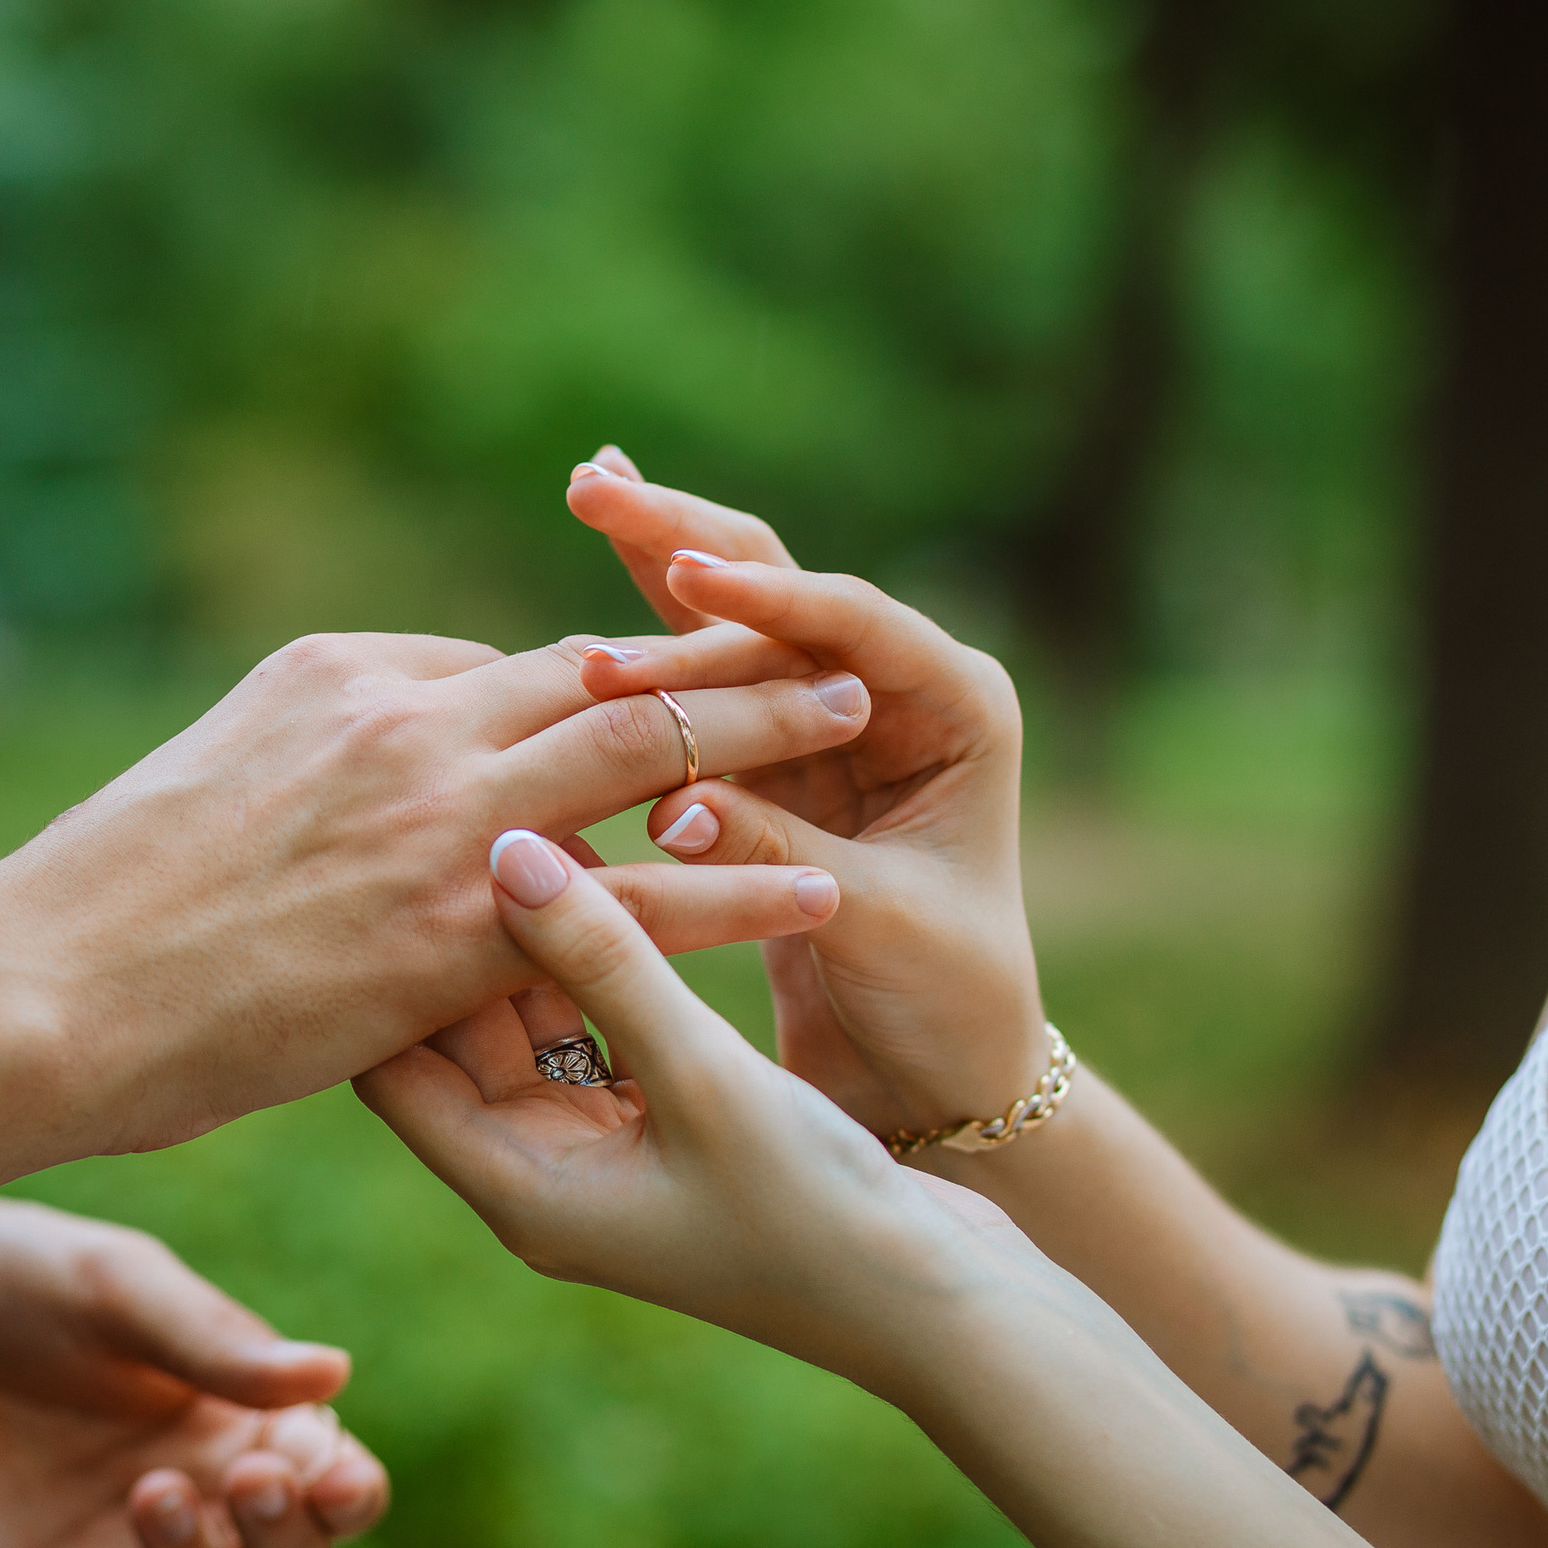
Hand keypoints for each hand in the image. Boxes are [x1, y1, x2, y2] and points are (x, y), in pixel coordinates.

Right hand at [0, 628, 867, 1191]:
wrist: (38, 994)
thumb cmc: (104, 909)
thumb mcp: (213, 783)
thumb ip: (316, 759)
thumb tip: (378, 777)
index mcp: (343, 671)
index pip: (509, 663)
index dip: (607, 676)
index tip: (681, 679)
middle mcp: (404, 716)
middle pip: (601, 668)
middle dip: (720, 654)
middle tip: (818, 641)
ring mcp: (439, 811)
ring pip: (643, 746)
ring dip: (762, 726)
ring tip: (854, 711)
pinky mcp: (458, 920)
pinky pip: (638, 894)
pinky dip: (736, 882)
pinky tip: (814, 881)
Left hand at [0, 1199, 389, 1547]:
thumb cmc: (18, 1280)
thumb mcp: (119, 1288)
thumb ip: (216, 1342)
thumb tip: (334, 1375)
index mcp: (247, 1426)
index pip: (338, 1490)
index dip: (349, 1498)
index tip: (325, 1475)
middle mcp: (204, 1509)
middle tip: (244, 1480)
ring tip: (151, 1498)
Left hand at [356, 831, 1027, 1391]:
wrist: (939, 1302)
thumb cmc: (818, 1209)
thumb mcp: (702, 1076)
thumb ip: (606, 960)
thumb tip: (507, 851)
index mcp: (519, 1189)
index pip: (393, 1064)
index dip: (389, 967)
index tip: (409, 864)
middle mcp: (542, 1177)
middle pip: (454, 1039)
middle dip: (463, 941)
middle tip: (478, 822)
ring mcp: (602, 1157)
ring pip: (532, 1026)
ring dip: (542, 944)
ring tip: (552, 829)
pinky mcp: (661, 1131)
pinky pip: (600, 1033)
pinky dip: (604, 969)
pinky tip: (625, 881)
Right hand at [566, 455, 1043, 1135]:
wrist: (937, 1064)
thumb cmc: (942, 999)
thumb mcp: (872, 925)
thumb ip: (776, 855)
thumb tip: (672, 808)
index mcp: (956, 708)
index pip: (855, 626)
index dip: (767, 599)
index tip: (680, 575)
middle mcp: (898, 688)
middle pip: (788, 589)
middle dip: (694, 540)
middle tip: (601, 489)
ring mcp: (831, 710)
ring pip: (738, 610)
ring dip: (663, 552)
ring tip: (591, 483)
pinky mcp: (774, 745)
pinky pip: (704, 665)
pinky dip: (654, 610)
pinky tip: (604, 531)